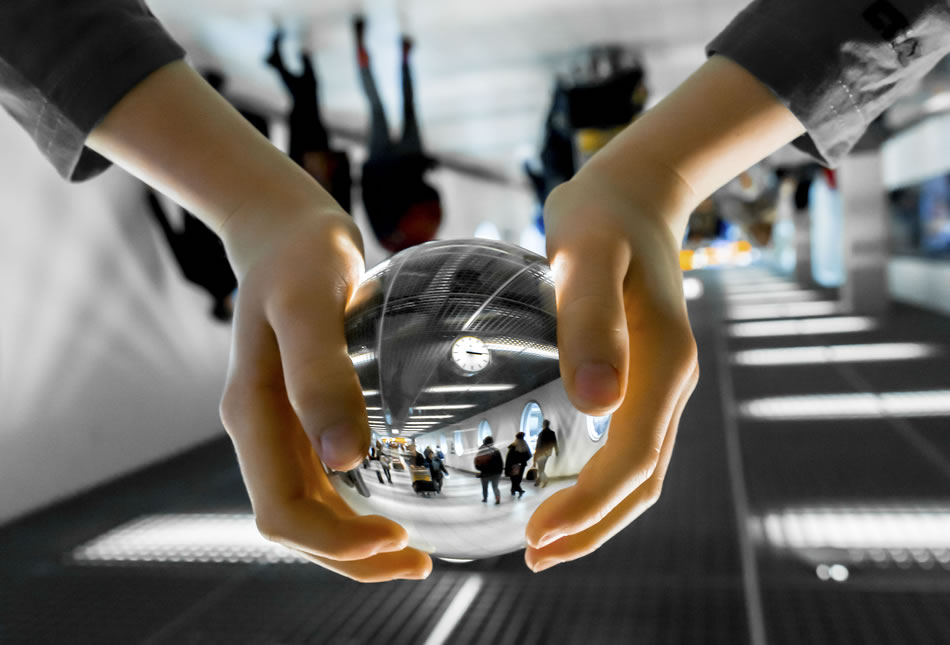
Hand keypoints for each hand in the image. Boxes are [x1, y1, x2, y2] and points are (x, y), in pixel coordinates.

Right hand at [86, 61, 430, 582]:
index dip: (336, 544)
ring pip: (309, 506)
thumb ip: (320, 374)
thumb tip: (345, 458)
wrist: (286, 227)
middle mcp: (261, 429)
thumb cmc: (300, 256)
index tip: (399, 541)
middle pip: (296, 521)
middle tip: (421, 561)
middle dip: (352, 555)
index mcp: (252, 414)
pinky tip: (400, 492)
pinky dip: (356, 503)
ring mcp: (278, 422)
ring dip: (354, 539)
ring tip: (415, 548)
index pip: (283, 512)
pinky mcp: (299, 409)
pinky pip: (322, 476)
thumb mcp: (310, 303)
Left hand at [524, 171, 698, 572]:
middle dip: (593, 526)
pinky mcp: (642, 375)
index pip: (633, 458)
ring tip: (542, 536)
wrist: (631, 192)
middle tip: (532, 554)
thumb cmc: (600, 217)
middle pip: (643, 479)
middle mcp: (671, 381)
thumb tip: (598, 403)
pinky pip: (629, 442)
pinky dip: (598, 478)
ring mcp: (661, 381)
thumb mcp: (586, 253)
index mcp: (665, 361)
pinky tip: (555, 479)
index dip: (589, 507)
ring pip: (641, 468)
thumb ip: (590, 319)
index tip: (536, 536)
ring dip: (598, 511)